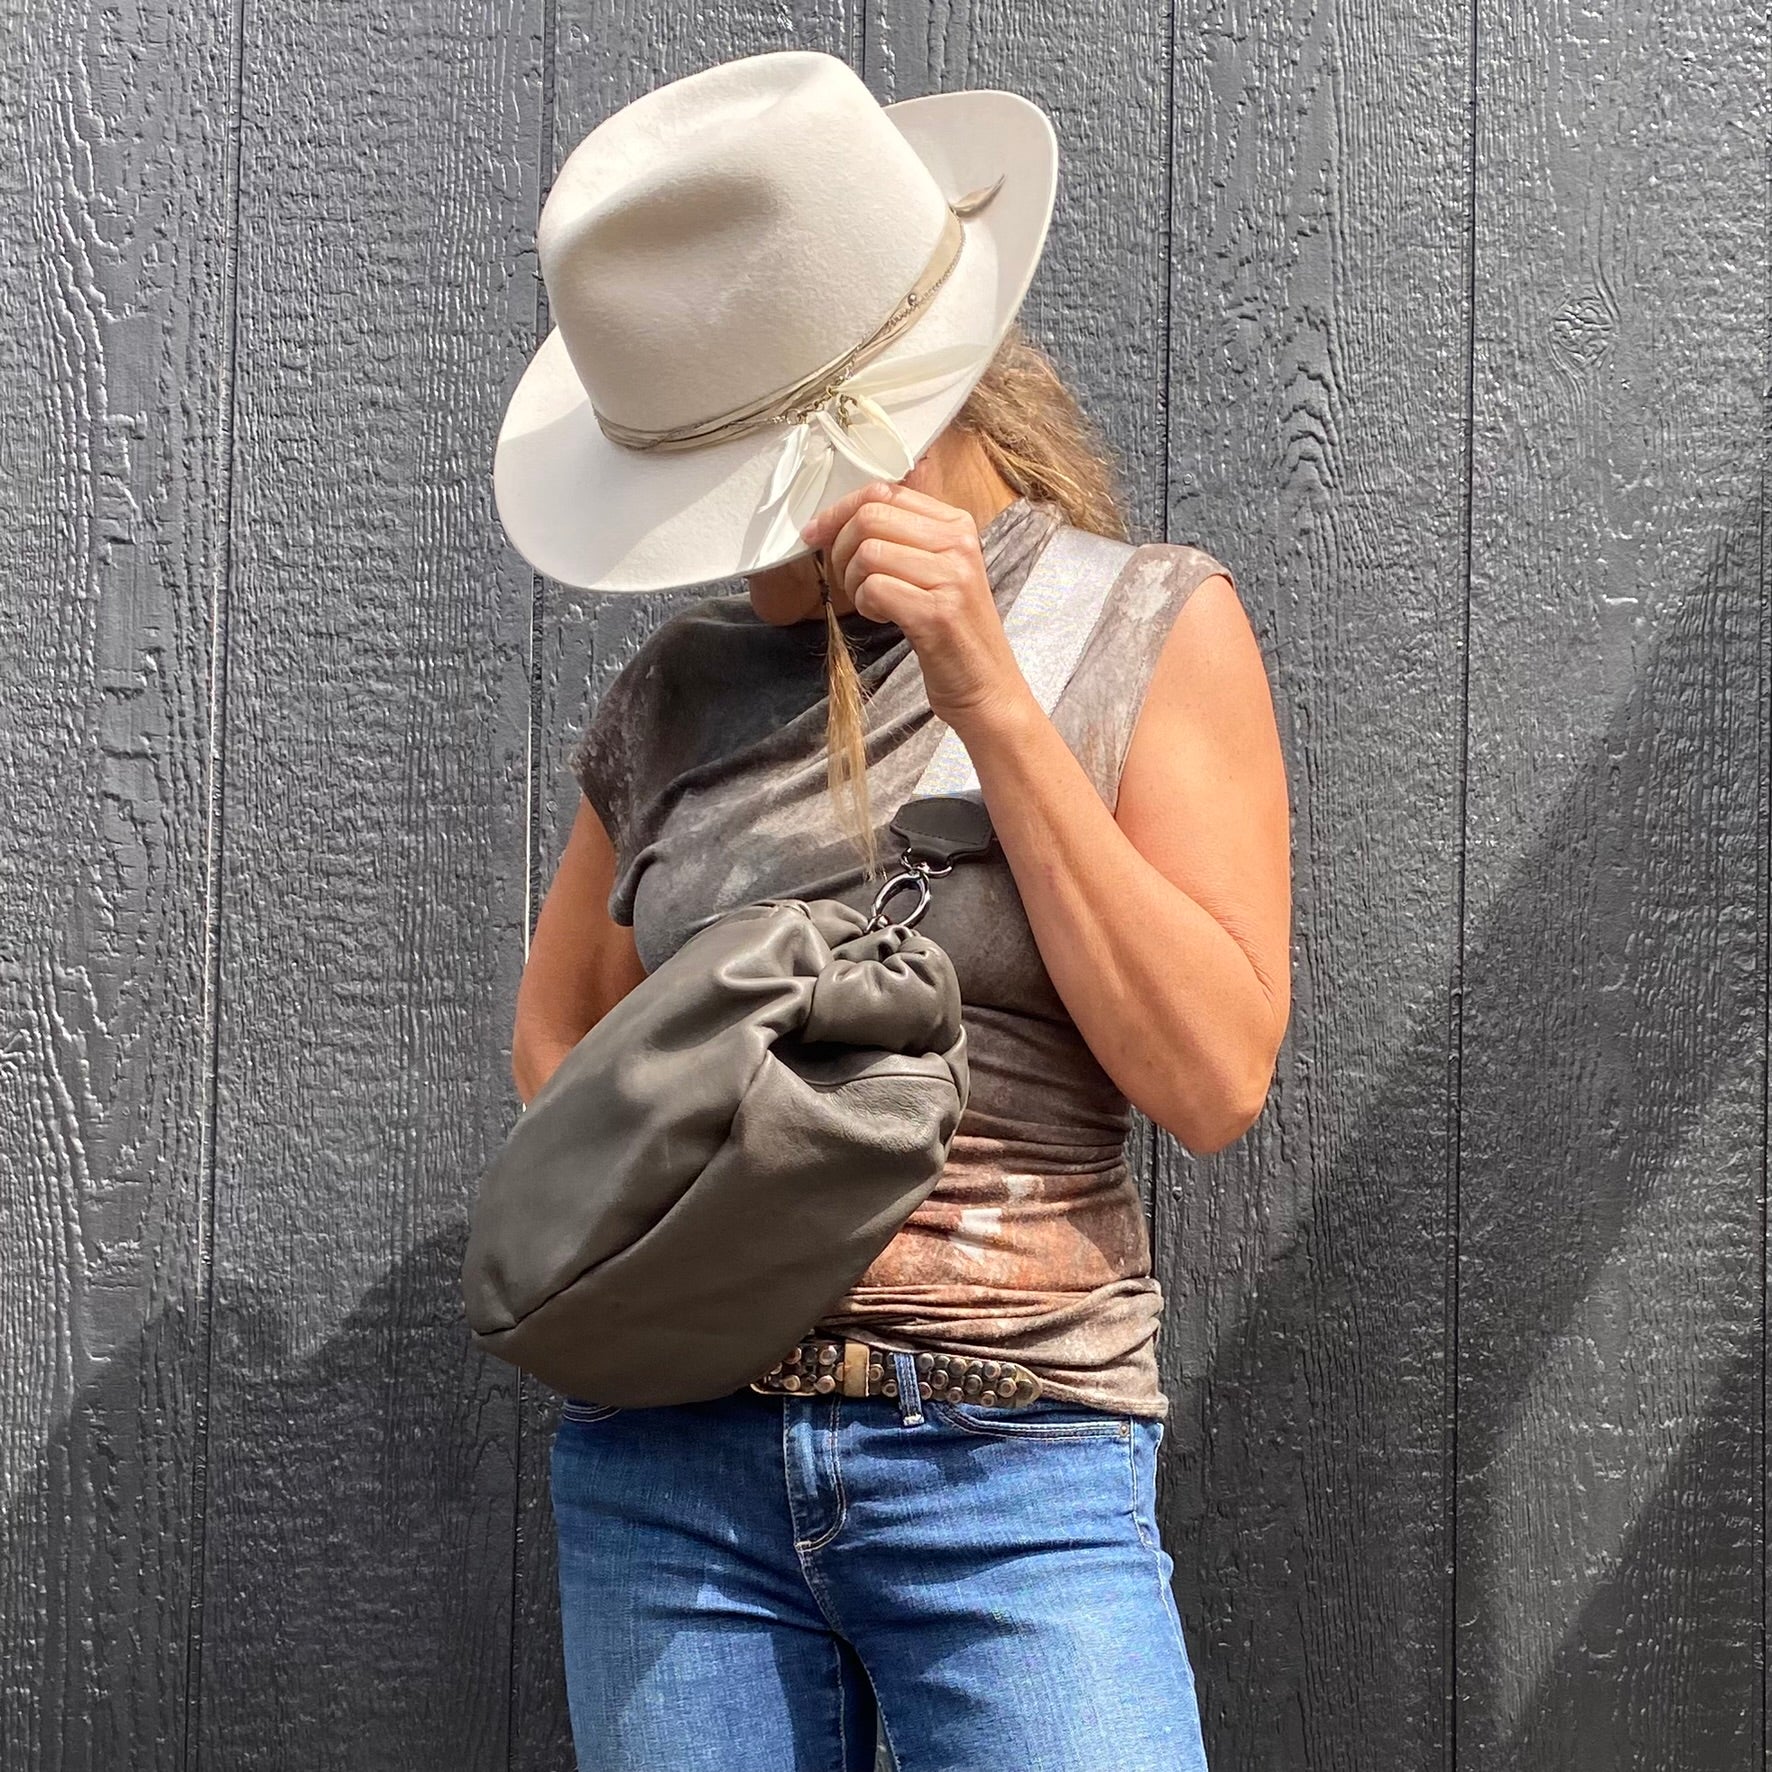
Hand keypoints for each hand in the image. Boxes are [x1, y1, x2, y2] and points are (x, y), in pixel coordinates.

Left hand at [798, 480, 1030, 731]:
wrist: (987, 687)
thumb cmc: (953, 632)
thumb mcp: (937, 571)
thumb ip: (903, 537)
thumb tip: (840, 517)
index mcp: (957, 524)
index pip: (885, 492)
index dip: (840, 510)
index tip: (817, 533)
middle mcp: (958, 543)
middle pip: (870, 517)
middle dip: (839, 547)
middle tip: (844, 578)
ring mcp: (951, 576)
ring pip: (868, 552)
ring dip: (853, 581)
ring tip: (870, 602)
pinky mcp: (936, 613)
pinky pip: (874, 588)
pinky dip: (865, 605)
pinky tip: (882, 617)